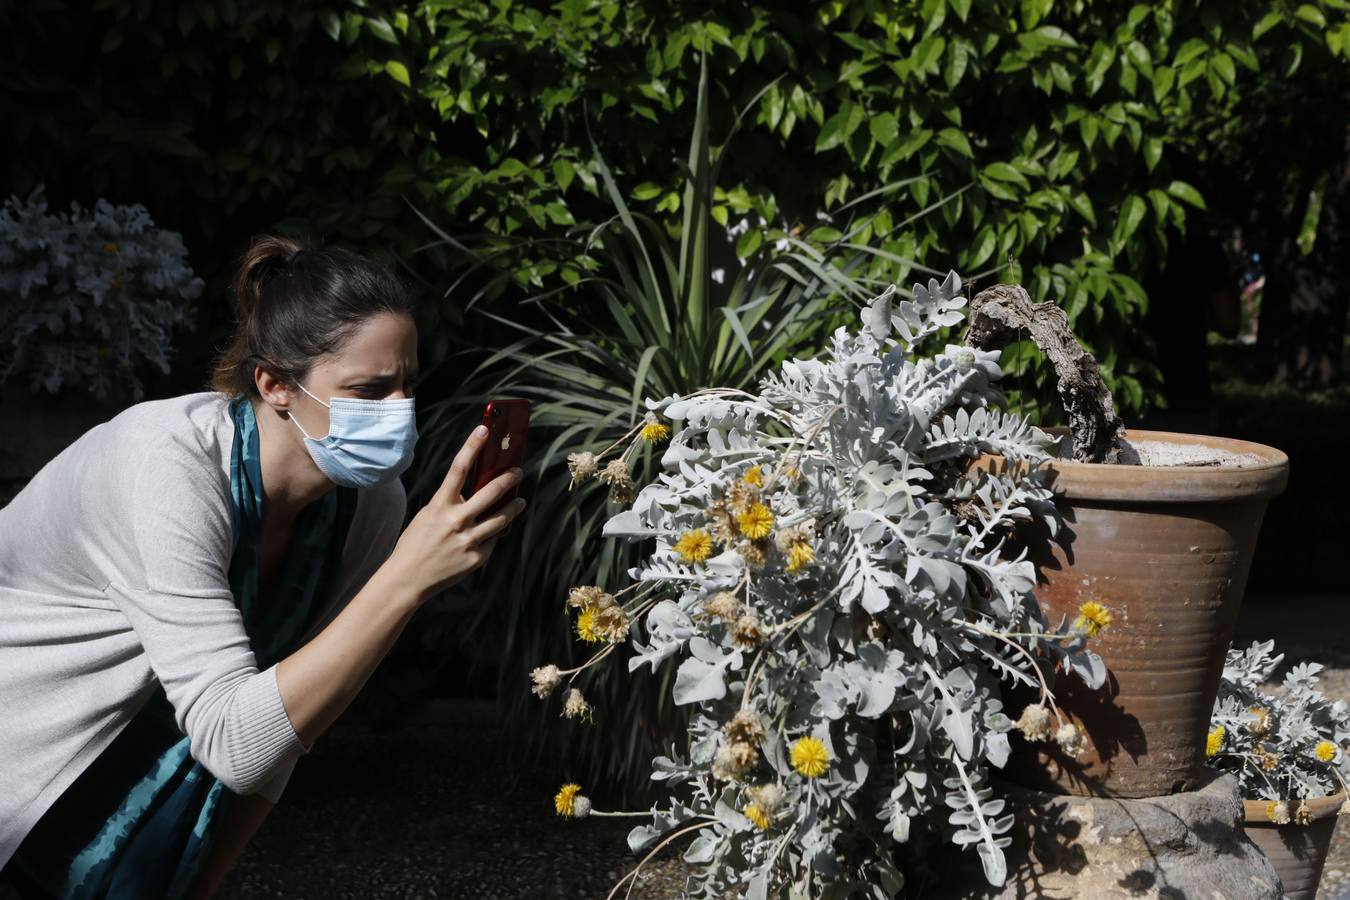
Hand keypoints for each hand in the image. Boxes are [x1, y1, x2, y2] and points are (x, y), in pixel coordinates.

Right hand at [386, 425, 526, 601]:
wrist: (408, 578)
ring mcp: (468, 540)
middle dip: (509, 478)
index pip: (458, 468)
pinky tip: (494, 532)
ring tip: (520, 501)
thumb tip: (478, 496)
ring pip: (502, 518)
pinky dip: (494, 534)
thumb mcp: (429, 515)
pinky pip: (493, 540)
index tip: (484, 429)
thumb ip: (451, 504)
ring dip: (514, 507)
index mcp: (440, 505)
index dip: (472, 446)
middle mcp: (456, 520)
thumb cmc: (417, 543)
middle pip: (491, 492)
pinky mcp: (477, 557)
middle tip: (518, 471)